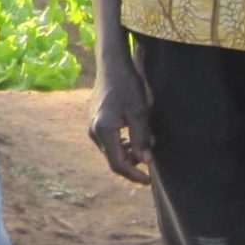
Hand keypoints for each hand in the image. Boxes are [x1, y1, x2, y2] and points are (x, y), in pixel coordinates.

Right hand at [87, 51, 155, 184]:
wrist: (112, 65)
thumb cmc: (127, 85)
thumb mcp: (140, 112)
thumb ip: (141, 138)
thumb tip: (145, 161)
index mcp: (103, 131)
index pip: (118, 164)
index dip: (134, 175)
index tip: (149, 180)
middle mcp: (94, 132)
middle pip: (113, 159)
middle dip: (132, 165)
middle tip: (151, 164)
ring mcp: (92, 126)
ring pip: (111, 151)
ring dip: (128, 155)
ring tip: (147, 147)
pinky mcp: (95, 121)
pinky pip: (109, 141)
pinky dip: (122, 145)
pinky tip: (135, 138)